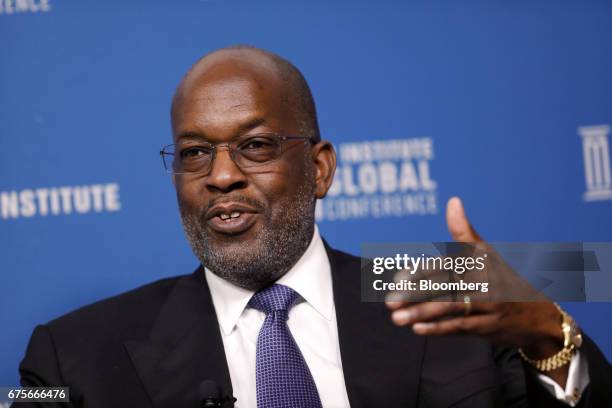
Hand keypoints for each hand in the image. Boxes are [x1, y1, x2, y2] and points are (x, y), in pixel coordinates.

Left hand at [385, 197, 568, 382]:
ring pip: (449, 308)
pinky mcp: (489, 327)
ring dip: (421, 314)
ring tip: (397, 319)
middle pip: (444, 287)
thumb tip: (453, 201)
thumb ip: (464, 231)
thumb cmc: (503, 279)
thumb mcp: (487, 253)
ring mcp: (488, 305)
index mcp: (480, 260)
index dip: (420, 273)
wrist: (538, 316)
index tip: (397, 279)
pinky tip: (418, 329)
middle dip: (415, 294)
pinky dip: (439, 329)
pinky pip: (460, 327)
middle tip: (390, 300)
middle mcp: (484, 281)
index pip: (445, 265)